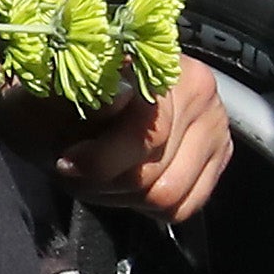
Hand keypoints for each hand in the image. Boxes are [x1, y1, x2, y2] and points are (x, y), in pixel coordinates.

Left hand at [60, 58, 230, 222]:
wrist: (73, 95)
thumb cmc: (55, 98)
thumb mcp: (52, 96)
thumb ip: (85, 98)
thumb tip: (119, 99)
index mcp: (161, 67)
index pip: (147, 137)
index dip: (100, 160)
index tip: (66, 162)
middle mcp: (201, 90)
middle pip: (155, 173)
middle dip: (107, 183)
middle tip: (79, 172)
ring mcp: (216, 124)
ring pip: (170, 194)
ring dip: (125, 198)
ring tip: (102, 178)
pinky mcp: (221, 153)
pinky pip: (187, 205)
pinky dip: (150, 205)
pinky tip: (129, 183)